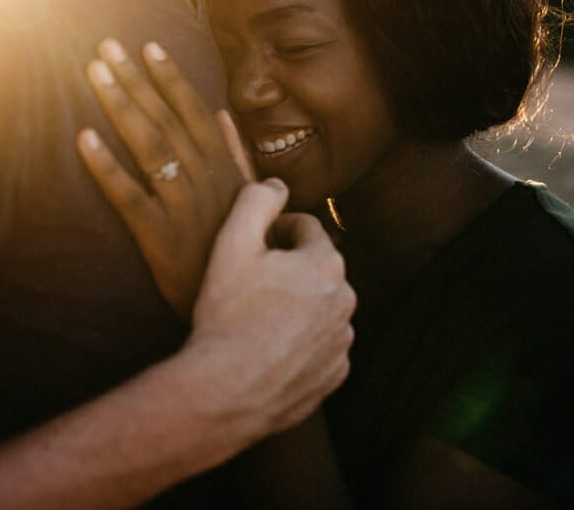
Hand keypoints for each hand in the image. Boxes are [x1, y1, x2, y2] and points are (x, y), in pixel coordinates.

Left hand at [77, 38, 250, 318]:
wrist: (242, 313)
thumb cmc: (241, 252)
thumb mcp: (250, 200)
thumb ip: (236, 155)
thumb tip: (222, 115)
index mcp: (224, 170)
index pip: (194, 112)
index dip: (170, 79)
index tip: (148, 46)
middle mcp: (205, 181)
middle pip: (165, 120)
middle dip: (135, 80)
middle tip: (105, 47)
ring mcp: (183, 208)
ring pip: (148, 147)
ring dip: (120, 106)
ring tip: (94, 74)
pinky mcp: (159, 238)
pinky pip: (128, 196)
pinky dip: (106, 166)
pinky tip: (83, 138)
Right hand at [185, 179, 355, 436]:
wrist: (227, 390)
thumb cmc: (228, 314)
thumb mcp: (232, 244)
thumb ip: (256, 202)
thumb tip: (277, 183)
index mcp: (326, 263)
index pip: (305, 228)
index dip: (274, 231)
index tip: (251, 247)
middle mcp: (346, 301)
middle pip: (315, 269)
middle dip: (287, 270)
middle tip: (249, 285)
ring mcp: (342, 341)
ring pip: (318, 308)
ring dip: (296, 307)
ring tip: (257, 321)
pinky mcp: (334, 375)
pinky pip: (319, 347)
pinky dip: (299, 343)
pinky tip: (268, 349)